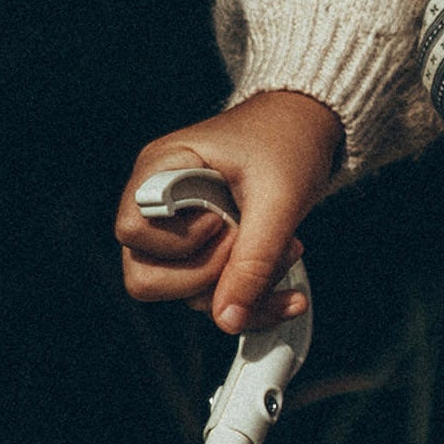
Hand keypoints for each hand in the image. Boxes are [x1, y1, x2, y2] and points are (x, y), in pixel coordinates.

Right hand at [115, 91, 342, 333]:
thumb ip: (255, 259)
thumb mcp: (281, 196)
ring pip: (183, 291)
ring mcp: (178, 229)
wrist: (310, 124)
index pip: (133, 230)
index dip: (181, 240)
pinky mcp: (204, 248)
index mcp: (163, 168)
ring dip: (241, 287)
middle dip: (212, 274)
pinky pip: (211, 291)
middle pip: (147, 274)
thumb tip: (229, 319)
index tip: (223, 218)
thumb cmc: (289, 140)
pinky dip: (250, 297)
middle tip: (256, 242)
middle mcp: (158, 201)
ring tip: (287, 251)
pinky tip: (287, 290)